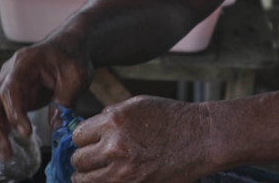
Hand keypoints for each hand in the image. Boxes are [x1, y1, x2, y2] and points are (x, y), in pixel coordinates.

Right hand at [0, 38, 91, 163]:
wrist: (70, 45)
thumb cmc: (72, 56)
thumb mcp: (74, 77)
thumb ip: (64, 101)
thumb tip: (55, 129)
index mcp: (23, 63)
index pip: (11, 89)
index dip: (15, 112)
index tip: (25, 133)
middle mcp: (9, 74)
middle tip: (5, 153)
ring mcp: (9, 86)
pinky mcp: (14, 98)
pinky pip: (2, 118)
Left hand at [70, 95, 214, 182]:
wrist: (201, 138)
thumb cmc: (171, 118)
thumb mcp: (136, 105)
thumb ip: (109, 116)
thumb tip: (89, 128)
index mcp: (113, 121)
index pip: (77, 136)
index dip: (83, 140)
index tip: (89, 144)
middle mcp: (114, 146)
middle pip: (78, 160)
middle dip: (84, 160)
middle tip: (93, 160)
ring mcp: (123, 170)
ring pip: (84, 180)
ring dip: (88, 177)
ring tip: (97, 174)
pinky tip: (110, 179)